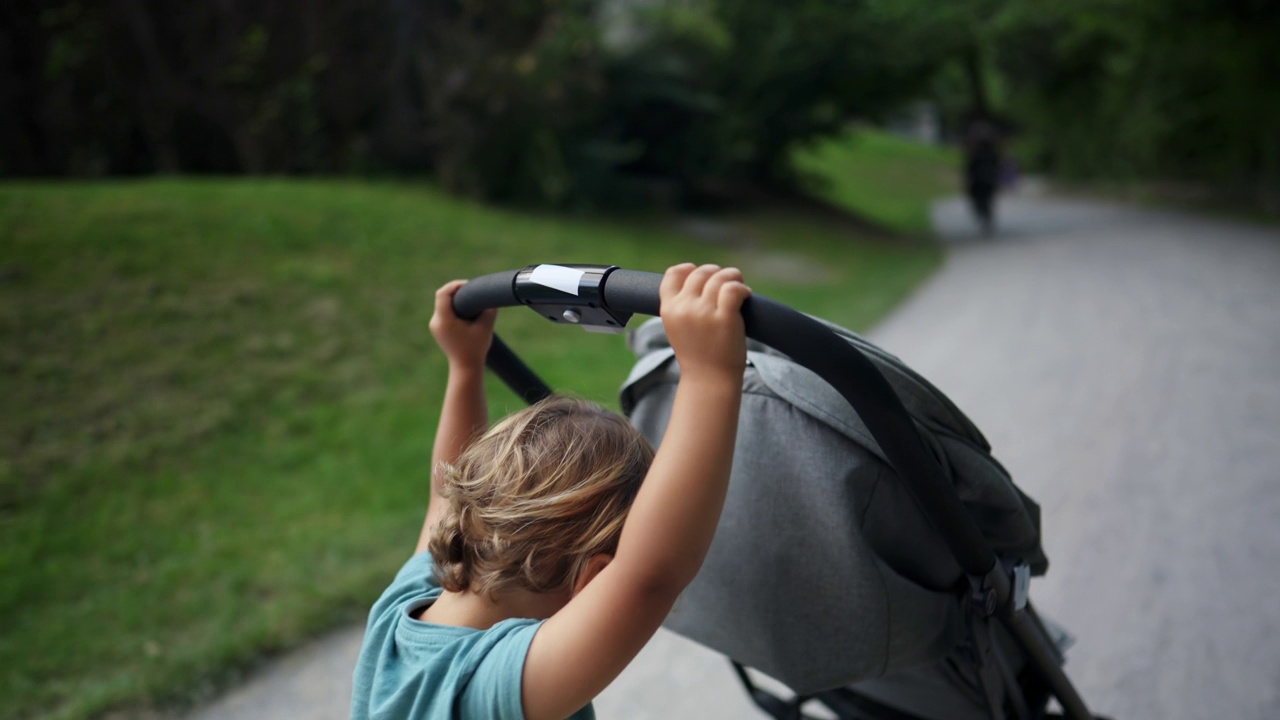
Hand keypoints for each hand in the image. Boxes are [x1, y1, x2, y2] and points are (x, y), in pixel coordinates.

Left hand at [429, 280, 496, 370]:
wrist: (466, 368)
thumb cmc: (476, 349)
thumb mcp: (486, 327)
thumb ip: (489, 310)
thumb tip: (492, 298)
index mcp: (444, 320)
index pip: (443, 293)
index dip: (455, 285)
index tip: (469, 285)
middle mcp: (436, 322)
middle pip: (442, 297)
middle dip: (457, 292)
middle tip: (472, 292)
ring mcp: (435, 326)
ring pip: (443, 304)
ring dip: (455, 300)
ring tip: (471, 301)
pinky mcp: (438, 329)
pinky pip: (444, 312)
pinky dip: (454, 309)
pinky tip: (466, 311)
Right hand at [659, 264, 751, 381]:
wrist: (709, 380)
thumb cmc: (697, 354)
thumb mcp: (677, 327)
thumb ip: (682, 305)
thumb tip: (699, 278)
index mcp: (668, 309)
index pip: (674, 273)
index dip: (691, 270)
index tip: (704, 279)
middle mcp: (683, 307)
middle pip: (700, 272)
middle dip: (716, 274)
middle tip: (727, 284)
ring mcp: (703, 312)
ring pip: (719, 277)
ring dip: (733, 277)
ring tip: (739, 287)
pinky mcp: (724, 317)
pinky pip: (733, 288)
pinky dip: (742, 288)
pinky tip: (746, 296)